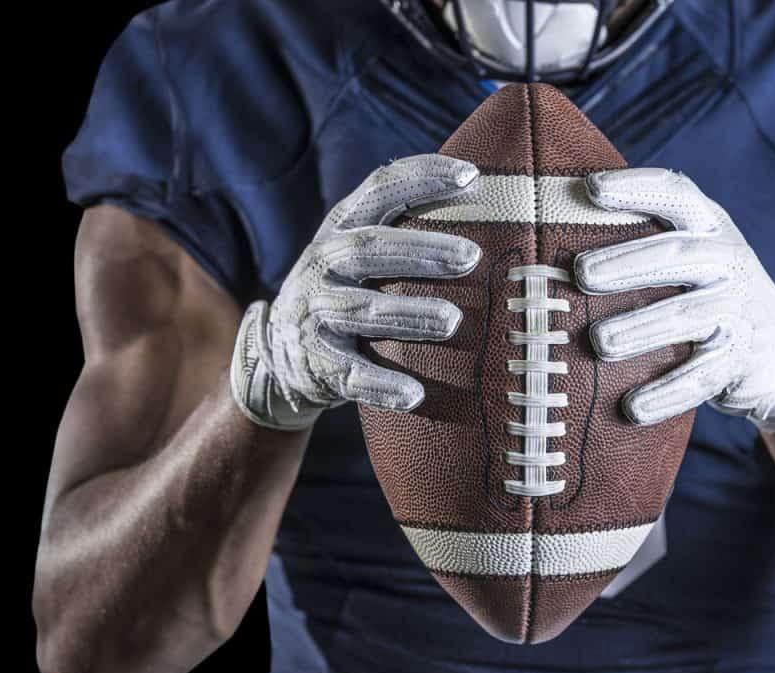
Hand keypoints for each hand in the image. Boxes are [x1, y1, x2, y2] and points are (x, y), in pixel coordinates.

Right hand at [231, 155, 481, 429]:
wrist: (281, 356)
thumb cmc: (349, 292)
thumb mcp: (363, 254)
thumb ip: (407, 228)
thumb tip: (493, 201)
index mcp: (343, 228)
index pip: (380, 191)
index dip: (422, 179)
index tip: (471, 175)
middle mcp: (324, 264)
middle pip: (368, 249)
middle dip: (420, 251)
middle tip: (471, 257)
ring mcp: (315, 314)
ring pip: (361, 310)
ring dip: (408, 314)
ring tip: (452, 321)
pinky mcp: (316, 363)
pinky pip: (350, 375)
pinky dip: (381, 385)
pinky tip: (414, 394)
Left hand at [574, 168, 774, 434]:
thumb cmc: (706, 291)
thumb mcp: (689, 253)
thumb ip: (641, 235)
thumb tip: (550, 211)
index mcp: (708, 227)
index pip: (676, 195)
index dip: (636, 189)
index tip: (592, 188)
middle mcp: (727, 261)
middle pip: (678, 256)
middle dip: (628, 264)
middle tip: (582, 274)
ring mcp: (738, 311)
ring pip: (688, 317)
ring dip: (641, 329)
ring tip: (600, 343)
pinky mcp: (741, 360)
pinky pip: (702, 378)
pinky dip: (667, 393)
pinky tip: (633, 408)